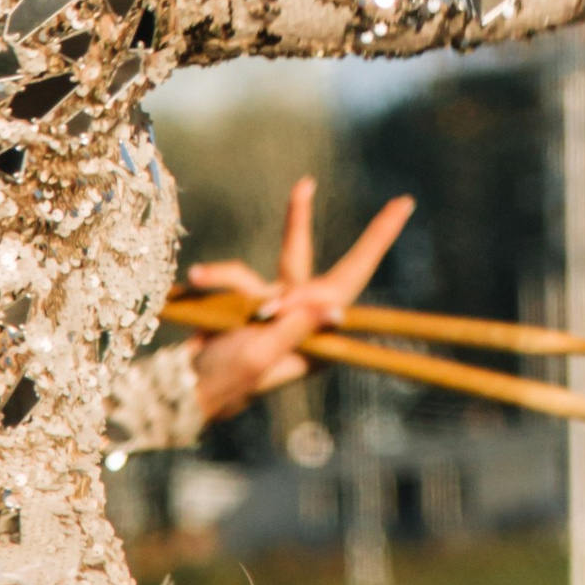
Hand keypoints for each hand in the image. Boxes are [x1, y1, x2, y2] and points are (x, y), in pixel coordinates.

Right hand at [183, 176, 415, 424]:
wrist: (181, 388)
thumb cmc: (224, 379)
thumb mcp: (260, 355)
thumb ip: (295, 329)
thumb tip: (338, 309)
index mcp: (315, 335)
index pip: (350, 281)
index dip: (377, 240)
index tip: (403, 204)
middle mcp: (302, 317)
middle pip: (319, 260)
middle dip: (310, 218)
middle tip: (386, 196)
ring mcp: (277, 307)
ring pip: (279, 259)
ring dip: (251, 262)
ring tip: (224, 268)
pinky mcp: (249, 302)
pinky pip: (236, 278)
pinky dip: (215, 279)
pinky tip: (196, 280)